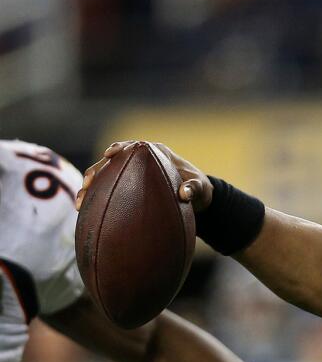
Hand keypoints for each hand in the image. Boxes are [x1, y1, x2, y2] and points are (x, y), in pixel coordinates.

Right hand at [76, 141, 212, 212]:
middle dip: (96, 171)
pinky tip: (85, 214)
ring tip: (80, 202)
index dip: (119, 149)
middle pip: (112, 163)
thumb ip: (194, 188)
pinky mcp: (126, 189)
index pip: (133, 147)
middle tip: (88, 182)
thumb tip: (184, 193)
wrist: (197, 201)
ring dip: (91, 189)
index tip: (110, 154)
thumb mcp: (201, 189)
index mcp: (155, 153)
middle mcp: (139, 162)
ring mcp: (130, 175)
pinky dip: (97, 202)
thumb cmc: (200, 190)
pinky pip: (108, 193)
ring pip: (105, 179)